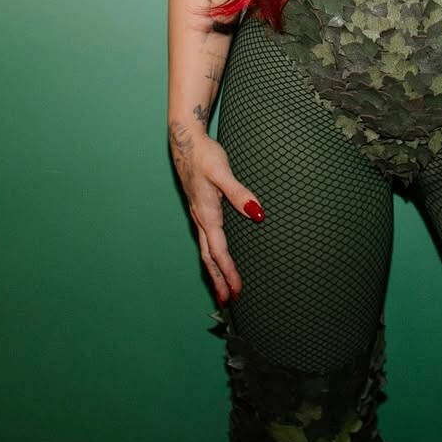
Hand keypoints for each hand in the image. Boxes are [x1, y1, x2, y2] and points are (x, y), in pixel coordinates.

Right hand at [168, 123, 264, 305]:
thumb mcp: (222, 172)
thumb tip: (257, 214)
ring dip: (214, 269)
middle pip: (208, 257)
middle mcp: (200, 218)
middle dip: (218, 279)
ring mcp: (198, 213)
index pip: (219, 251)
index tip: (237, 291)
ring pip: (205, 249)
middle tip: (227, 302)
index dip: (228, 272)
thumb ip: (239, 193)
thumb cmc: (204, 154)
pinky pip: (205, 238)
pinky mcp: (199, 207)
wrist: (184, 140)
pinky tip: (217, 255)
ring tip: (222, 287)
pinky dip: (211, 254)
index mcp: (206, 214)